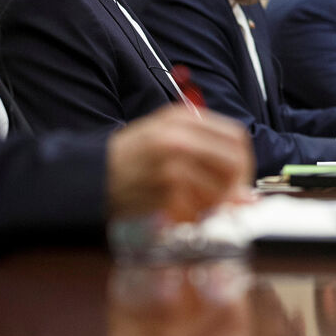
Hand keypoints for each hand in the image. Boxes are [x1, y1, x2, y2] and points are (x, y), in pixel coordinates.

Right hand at [107, 105, 252, 222]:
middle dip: (235, 186)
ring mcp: (171, 162)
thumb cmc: (130, 159)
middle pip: (234, 162)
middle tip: (227, 200)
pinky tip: (179, 214)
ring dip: (213, 205)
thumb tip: (245, 190)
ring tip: (195, 207)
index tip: (239, 179)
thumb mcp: (165, 137)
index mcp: (182, 118)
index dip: (244, 162)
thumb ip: (205, 151)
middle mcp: (179, 136)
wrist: (90, 175)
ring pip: (219, 189)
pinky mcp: (163, 188)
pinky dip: (193, 216)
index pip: (236, 137)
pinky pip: (196, 208)